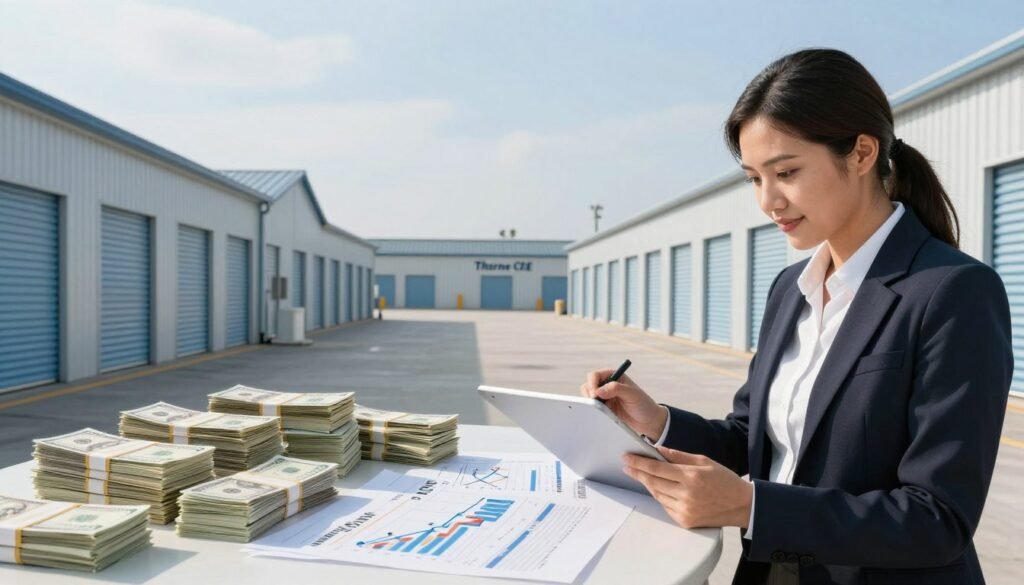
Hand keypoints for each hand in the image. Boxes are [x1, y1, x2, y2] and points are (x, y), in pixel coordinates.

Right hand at [580, 368, 667, 438]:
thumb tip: (598, 390)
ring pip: (588, 396)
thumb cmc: (644, 405)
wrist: (649, 422)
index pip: (595, 375)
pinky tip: (603, 414)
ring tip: (602, 409)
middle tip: (596, 403)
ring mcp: (605, 397)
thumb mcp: (632, 395)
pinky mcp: (605, 408)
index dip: (592, 384)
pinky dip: (594, 410)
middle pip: (588, 385)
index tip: (594, 395)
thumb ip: (616, 389)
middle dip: (589, 394)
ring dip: (591, 403)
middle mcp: (608, 385)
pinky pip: (593, 408)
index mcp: (614, 376)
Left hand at [623, 446, 752, 529]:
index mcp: (691, 476)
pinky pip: (665, 506)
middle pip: (653, 482)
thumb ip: (679, 456)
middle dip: (637, 472)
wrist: (743, 506)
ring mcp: (685, 510)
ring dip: (647, 483)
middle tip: (627, 465)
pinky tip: (657, 487)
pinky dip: (659, 495)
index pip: (657, 468)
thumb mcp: (704, 461)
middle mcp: (686, 494)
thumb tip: (658, 449)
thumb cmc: (724, 480)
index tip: (627, 457)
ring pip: (657, 494)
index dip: (639, 462)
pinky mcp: (685, 521)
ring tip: (640, 474)